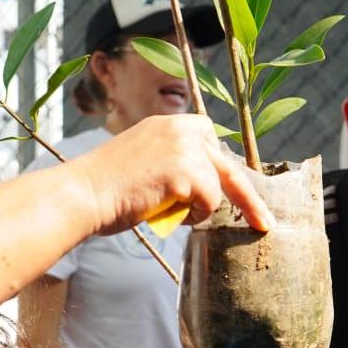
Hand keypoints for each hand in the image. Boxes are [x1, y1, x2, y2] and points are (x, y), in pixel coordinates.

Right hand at [73, 114, 274, 236]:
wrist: (82, 193)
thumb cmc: (106, 189)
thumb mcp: (144, 163)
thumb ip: (174, 166)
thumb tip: (202, 189)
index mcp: (168, 124)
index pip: (211, 141)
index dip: (223, 170)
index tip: (238, 191)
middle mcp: (180, 128)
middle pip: (228, 166)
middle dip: (250, 199)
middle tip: (264, 223)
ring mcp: (184, 147)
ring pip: (216, 188)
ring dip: (196, 208)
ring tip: (163, 208)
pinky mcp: (185, 170)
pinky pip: (207, 203)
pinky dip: (191, 216)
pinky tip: (162, 210)